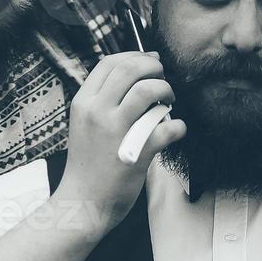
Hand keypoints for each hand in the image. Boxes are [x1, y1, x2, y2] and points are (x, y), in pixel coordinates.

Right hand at [56, 52, 187, 238]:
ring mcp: (116, 131)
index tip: (150, 62)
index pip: (110, 63)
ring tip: (170, 102)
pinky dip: (178, 126)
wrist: (83, 203)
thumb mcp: (84, 125)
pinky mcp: (137, 152)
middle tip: (164, 80)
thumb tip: (133, 77)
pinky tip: (177, 130)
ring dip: (167, 91)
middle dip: (154, 69)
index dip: (135, 56)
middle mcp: (97, 112)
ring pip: (148, 91)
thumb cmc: (88, 165)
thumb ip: (102, 102)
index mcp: (83, 103)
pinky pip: (167, 127)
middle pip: (131, 69)